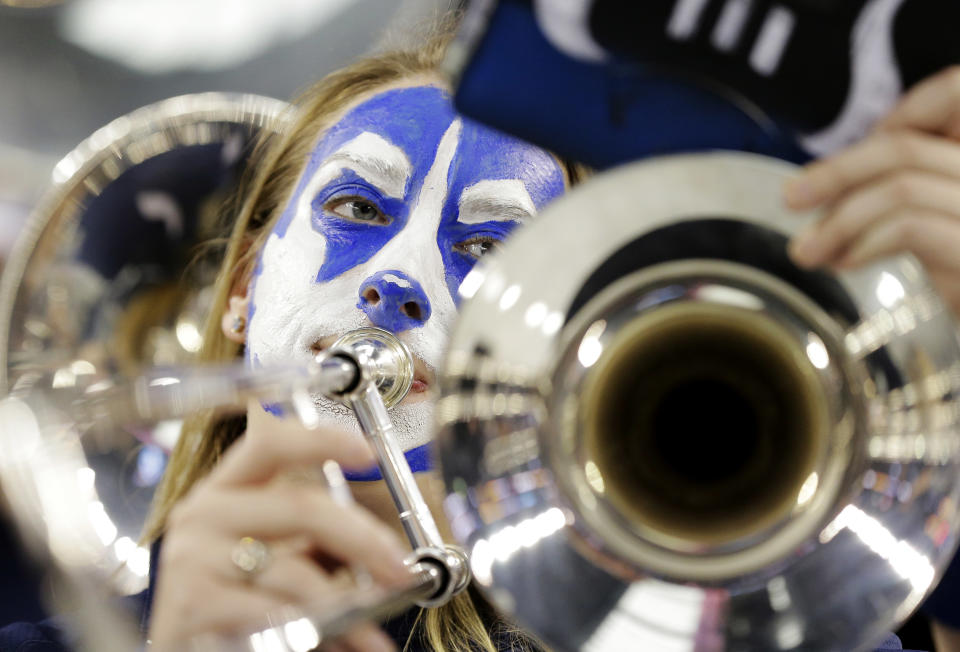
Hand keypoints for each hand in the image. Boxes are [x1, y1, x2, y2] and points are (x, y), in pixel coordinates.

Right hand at [148, 406, 410, 651]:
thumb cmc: (229, 602)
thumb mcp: (268, 556)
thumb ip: (314, 541)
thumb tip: (384, 552)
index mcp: (224, 489)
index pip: (269, 443)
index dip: (321, 439)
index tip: (368, 451)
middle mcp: (202, 513)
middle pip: (301, 506)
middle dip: (363, 539)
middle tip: (399, 570)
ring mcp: (192, 558)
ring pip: (293, 570)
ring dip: (348, 606)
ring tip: (373, 631)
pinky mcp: (192, 605)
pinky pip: (274, 613)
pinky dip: (318, 631)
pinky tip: (342, 641)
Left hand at [785, 66, 959, 318]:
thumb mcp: (938, 215)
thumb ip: (902, 185)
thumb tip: (826, 184)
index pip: (954, 91)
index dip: (897, 115)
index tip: (853, 155)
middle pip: (906, 146)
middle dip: (837, 172)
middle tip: (792, 197)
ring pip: (900, 185)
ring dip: (838, 219)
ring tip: (808, 250)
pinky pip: (911, 227)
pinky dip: (863, 241)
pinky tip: (844, 261)